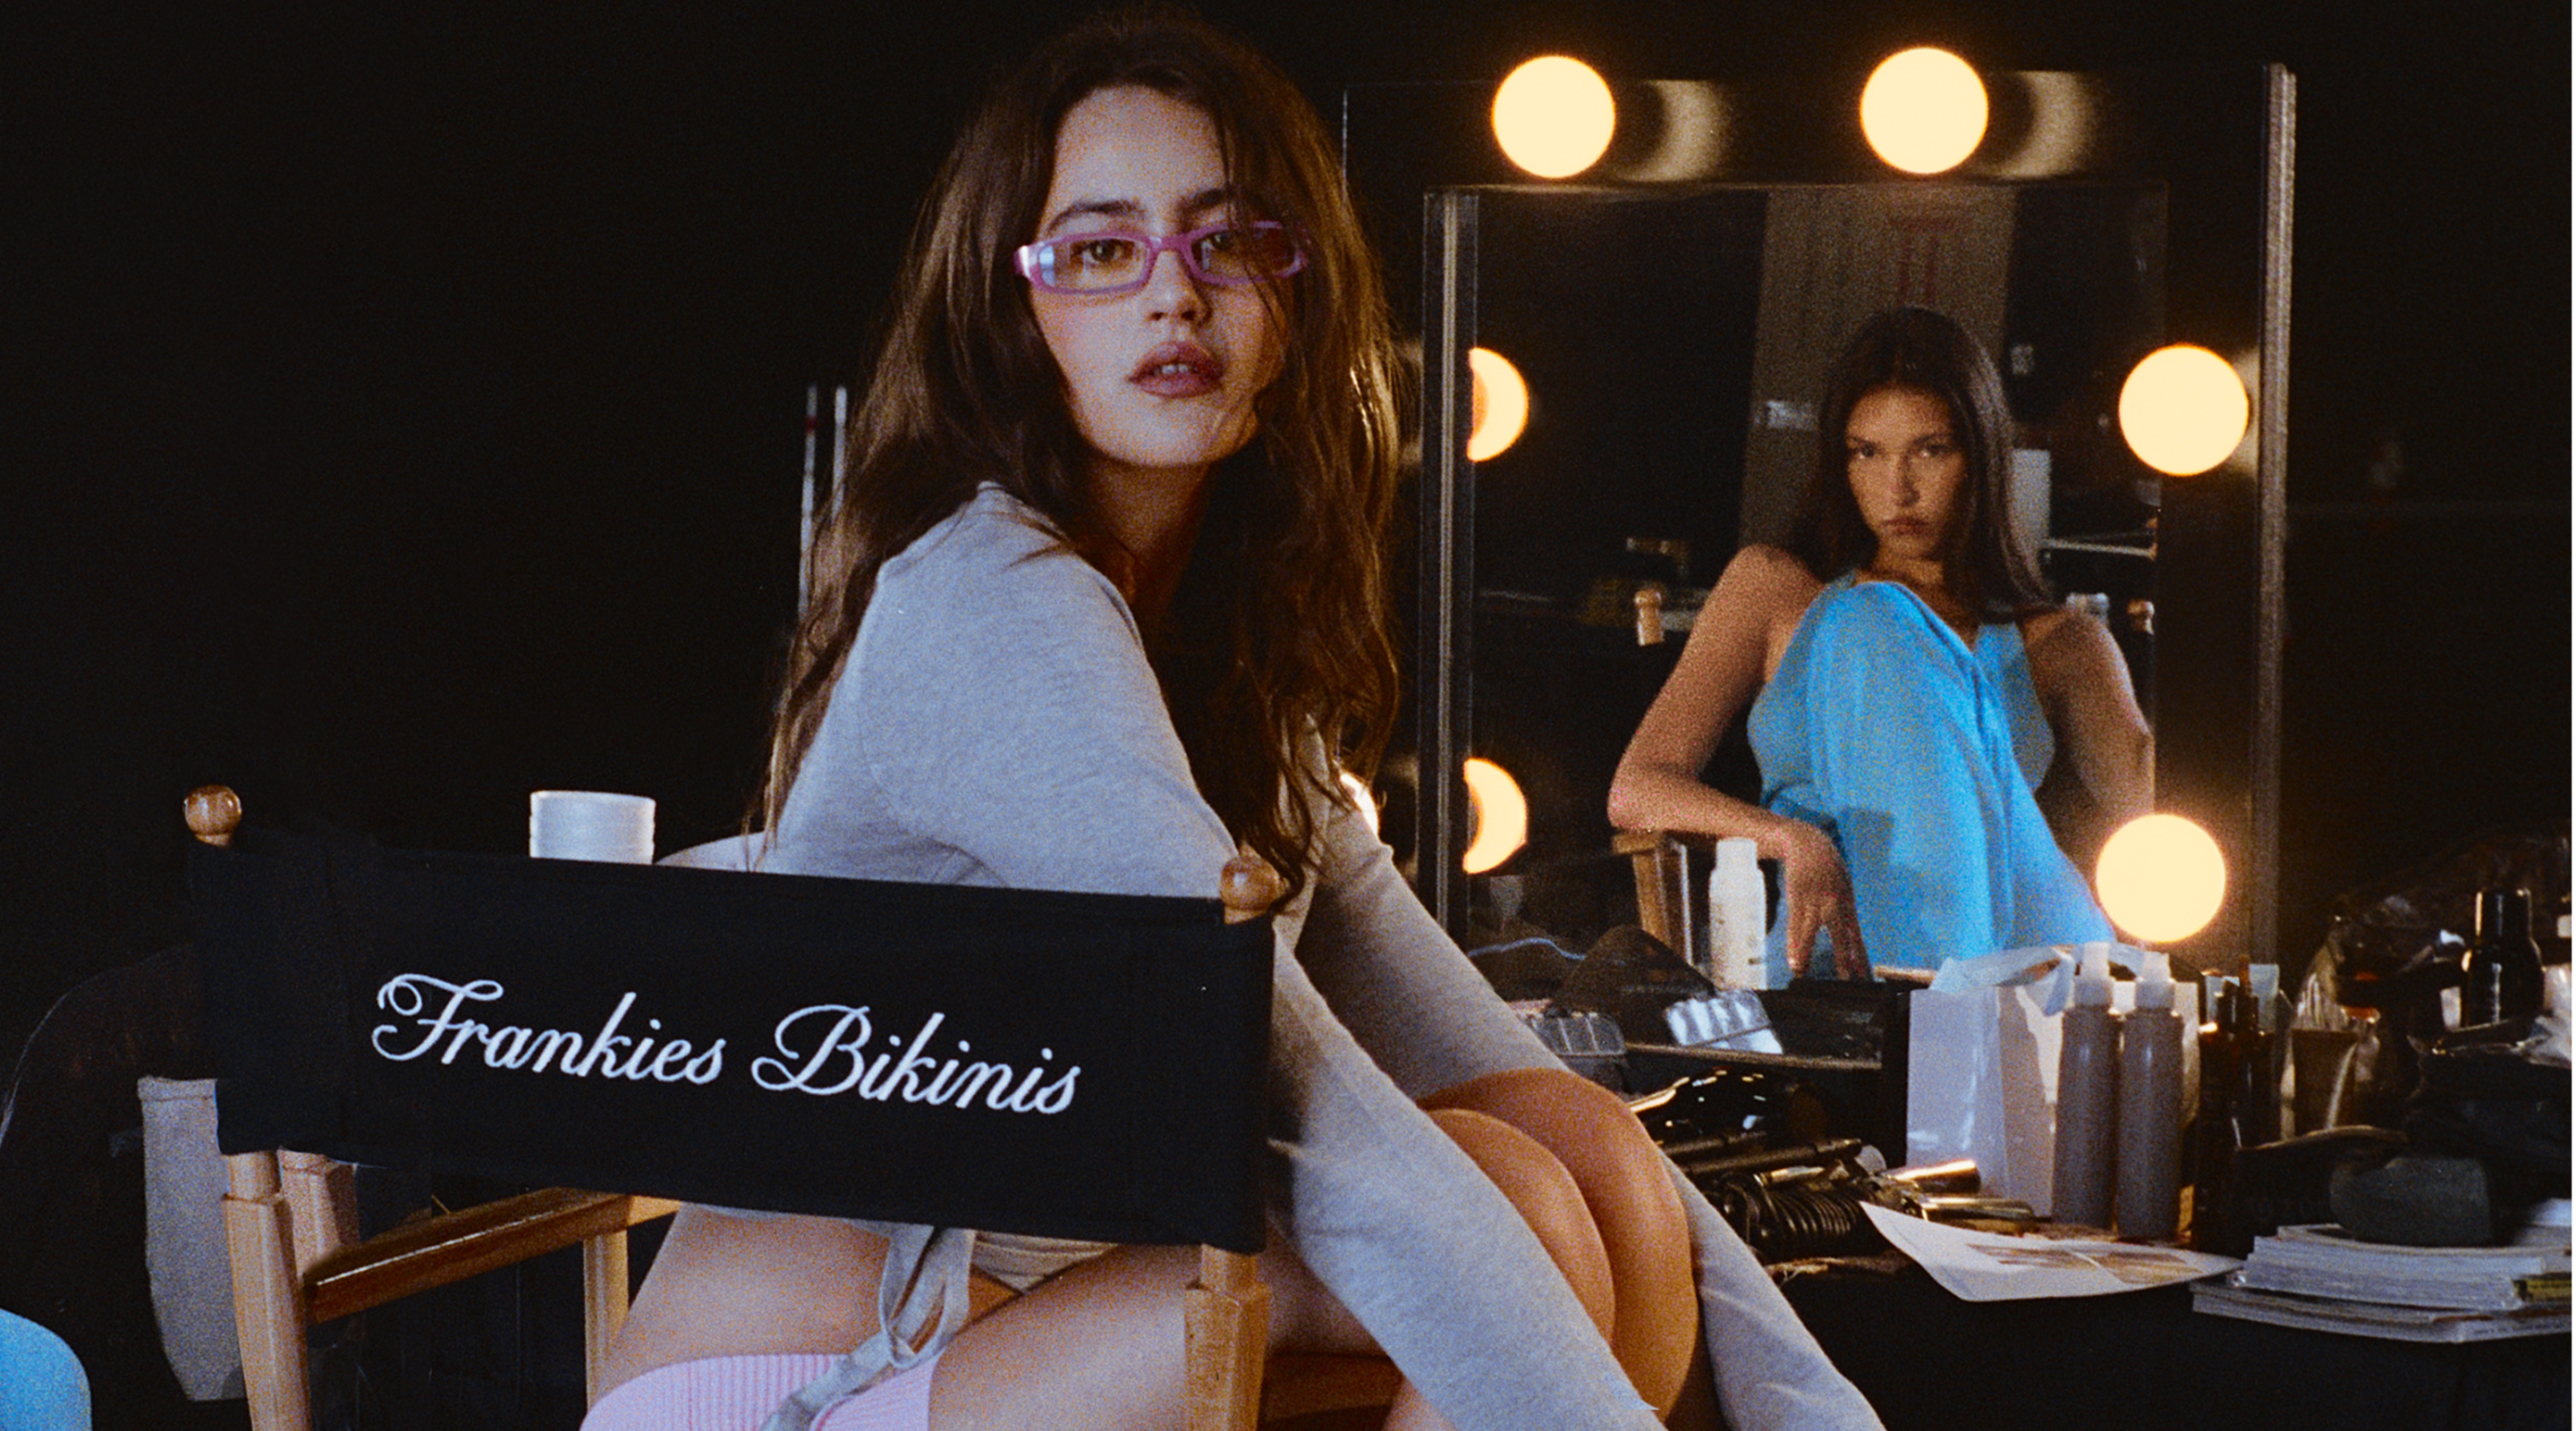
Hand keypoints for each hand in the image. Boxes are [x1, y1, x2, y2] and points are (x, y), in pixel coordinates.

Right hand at [1774, 822, 1867, 978]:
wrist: (1809, 842)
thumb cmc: (1827, 868)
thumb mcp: (1842, 886)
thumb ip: (1844, 910)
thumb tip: (1849, 936)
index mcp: (1847, 904)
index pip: (1855, 937)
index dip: (1860, 957)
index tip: (1864, 977)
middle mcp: (1834, 904)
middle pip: (1839, 936)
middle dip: (1843, 960)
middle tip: (1848, 980)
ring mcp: (1814, 900)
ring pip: (1811, 932)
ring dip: (1807, 954)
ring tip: (1803, 972)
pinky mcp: (1797, 896)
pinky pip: (1794, 923)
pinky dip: (1793, 943)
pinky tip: (1792, 958)